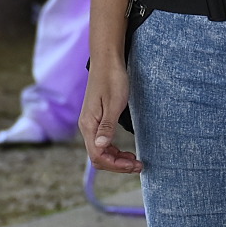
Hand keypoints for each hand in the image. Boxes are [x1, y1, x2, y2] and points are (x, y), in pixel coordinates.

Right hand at [81, 58, 140, 173]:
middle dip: (117, 165)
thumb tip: (100, 148)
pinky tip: (125, 151)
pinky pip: (102, 142)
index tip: (134, 165)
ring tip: (134, 160)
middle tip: (138, 165)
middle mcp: (87, 127)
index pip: (98, 156)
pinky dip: (114, 150)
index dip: (115, 165)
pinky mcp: (96, 120)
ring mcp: (91, 124)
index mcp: (88, 125)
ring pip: (101, 151)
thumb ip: (107, 127)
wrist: (107, 61)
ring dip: (116, 159)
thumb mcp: (114, 104)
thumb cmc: (112, 79)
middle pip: (98, 157)